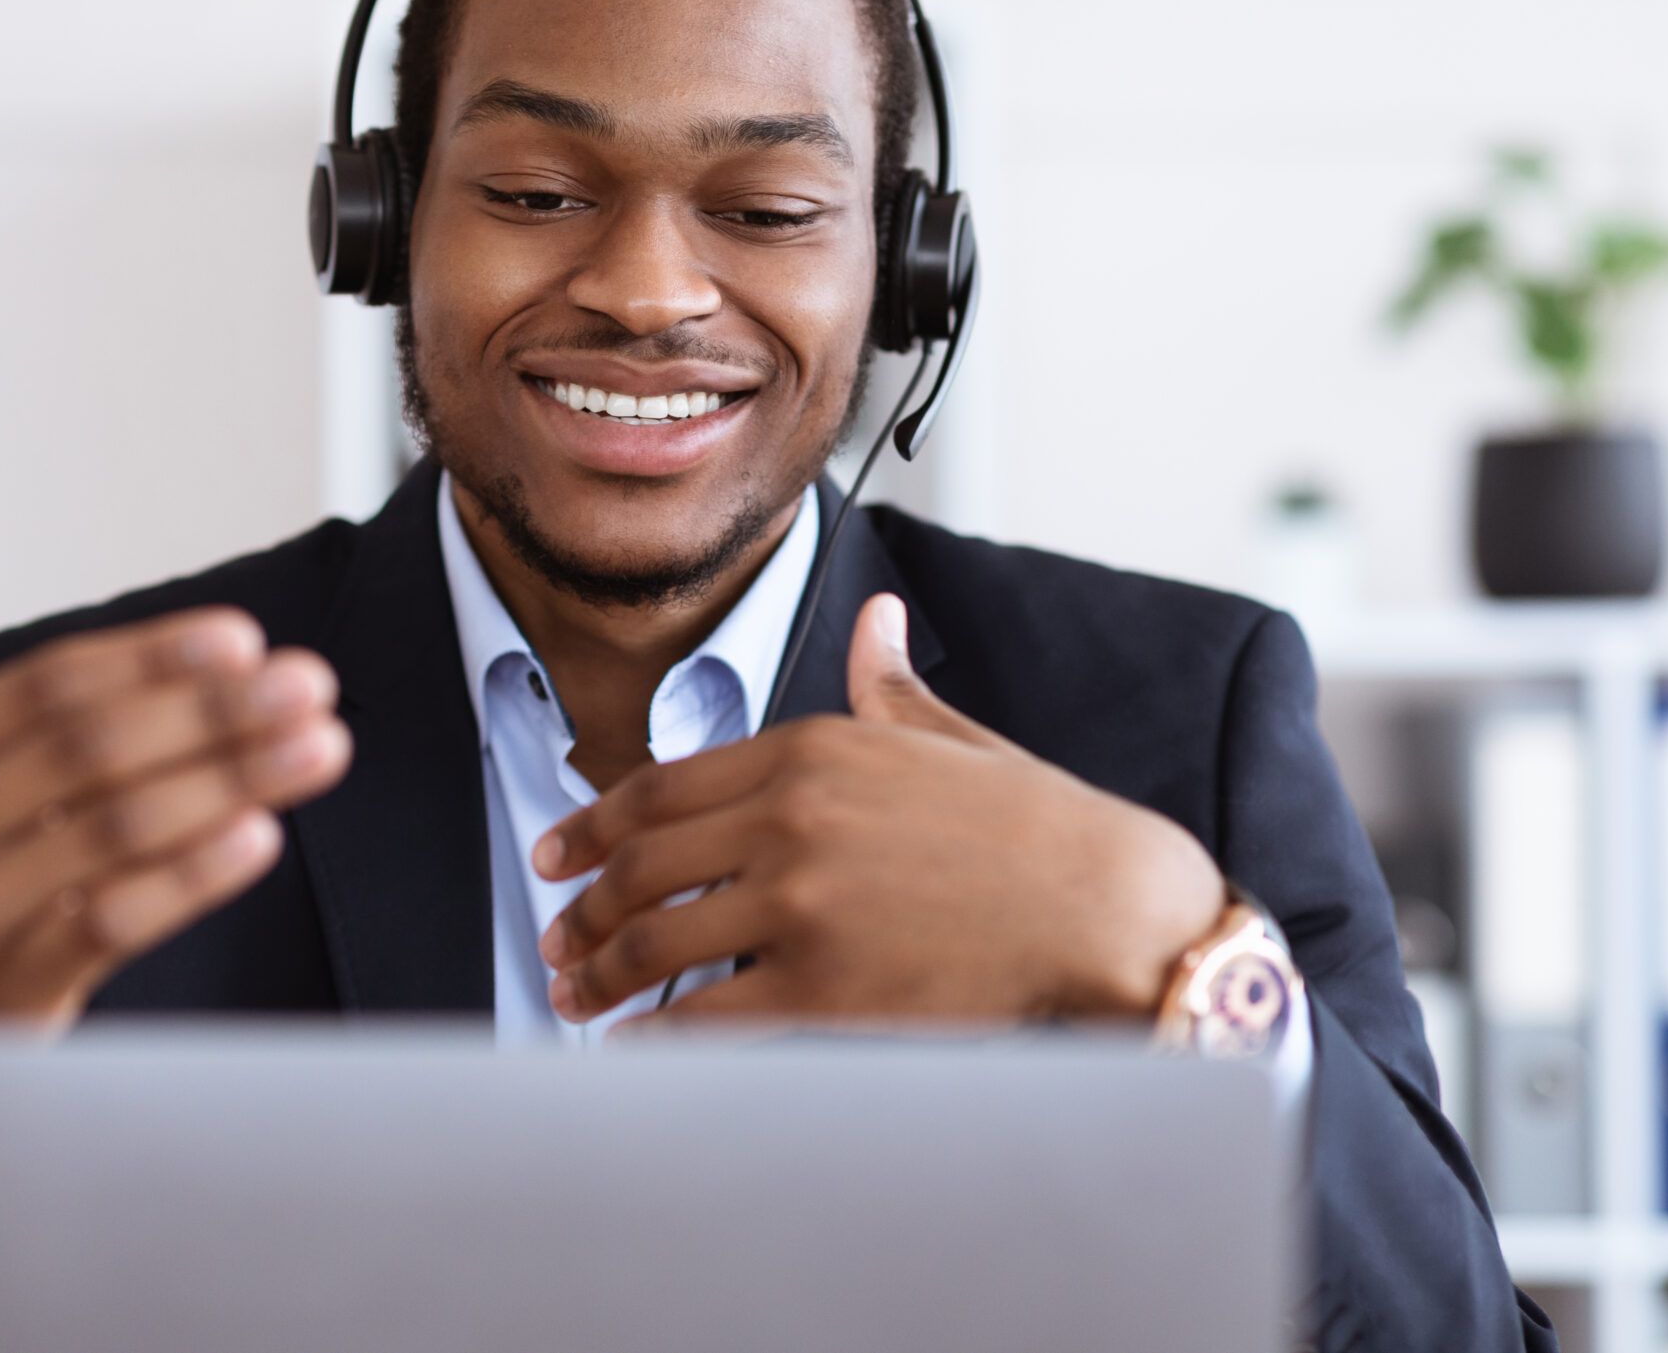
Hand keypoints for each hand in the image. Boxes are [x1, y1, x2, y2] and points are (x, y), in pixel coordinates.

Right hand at [0, 508, 349, 1268]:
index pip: (49, 687)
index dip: (152, 657)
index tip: (243, 637)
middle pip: (94, 750)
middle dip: (214, 710)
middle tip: (308, 682)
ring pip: (117, 830)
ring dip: (232, 781)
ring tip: (319, 747)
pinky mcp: (7, 992)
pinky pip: (113, 924)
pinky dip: (192, 879)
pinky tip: (260, 838)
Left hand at [533, 593, 1223, 1030]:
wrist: (1110, 907)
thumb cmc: (1038, 828)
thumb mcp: (951, 737)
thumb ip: (889, 685)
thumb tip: (878, 620)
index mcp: (810, 748)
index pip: (660, 789)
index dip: (590, 827)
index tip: (556, 854)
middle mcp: (790, 819)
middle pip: (641, 867)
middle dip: (582, 908)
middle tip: (557, 937)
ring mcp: (802, 905)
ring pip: (658, 943)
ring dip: (602, 973)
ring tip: (577, 994)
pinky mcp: (825, 990)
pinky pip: (706, 1019)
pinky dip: (653, 1037)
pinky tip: (630, 1047)